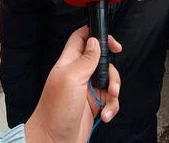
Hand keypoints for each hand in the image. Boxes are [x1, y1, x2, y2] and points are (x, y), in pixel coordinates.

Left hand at [25, 26, 121, 142]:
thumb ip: (85, 59)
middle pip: (103, 60)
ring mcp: (88, 90)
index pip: (82, 39)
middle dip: (112, 71)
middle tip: (111, 80)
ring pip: (110, 80)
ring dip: (115, 90)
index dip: (98, 36)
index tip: (112, 44)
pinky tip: (105, 114)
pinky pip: (111, 99)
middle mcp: (79, 74)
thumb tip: (95, 42)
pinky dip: (113, 106)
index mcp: (69, 63)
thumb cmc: (55, 112)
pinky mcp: (95, 104)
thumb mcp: (71, 79)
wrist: (54, 141)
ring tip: (109, 100)